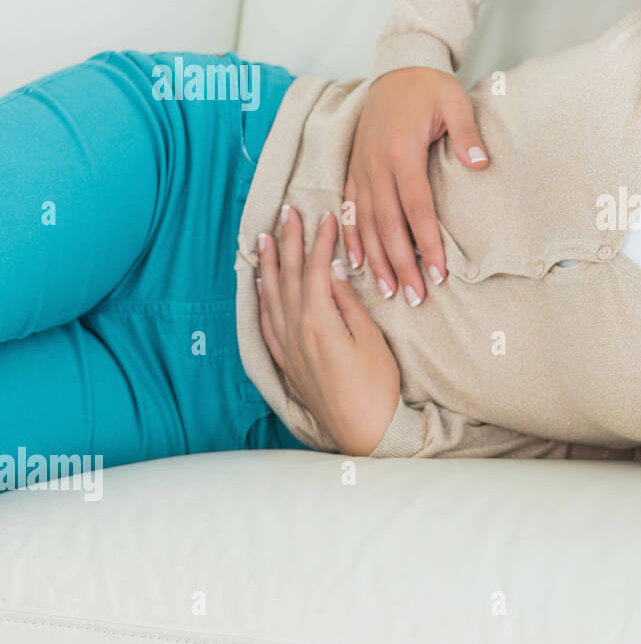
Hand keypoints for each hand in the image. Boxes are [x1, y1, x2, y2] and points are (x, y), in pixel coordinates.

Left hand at [257, 206, 401, 455]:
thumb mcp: (370, 339)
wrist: (363, 431)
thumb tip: (331, 270)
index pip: (313, 270)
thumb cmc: (376, 385)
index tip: (324, 217)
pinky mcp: (287, 362)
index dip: (318, 241)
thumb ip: (346, 302)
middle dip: (286, 242)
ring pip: (270, 297)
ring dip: (268, 265)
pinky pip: (265, 323)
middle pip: (286, 277)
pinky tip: (260, 285)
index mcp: (318, 322)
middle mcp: (295, 332)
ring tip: (264, 238)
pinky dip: (261, 299)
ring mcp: (287, 348)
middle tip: (287, 212)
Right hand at [343, 66, 488, 305]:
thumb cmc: (430, 87)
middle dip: (400, 264)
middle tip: (414, 297)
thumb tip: (480, 164)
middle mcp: (376, 164)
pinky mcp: (354, 166)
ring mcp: (362, 167)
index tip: (438, 273)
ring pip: (364, 222)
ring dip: (375, 259)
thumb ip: (468, 135)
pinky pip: (349, 208)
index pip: (416, 209)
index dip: (426, 243)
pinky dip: (352, 236)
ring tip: (387, 291)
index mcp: (402, 152)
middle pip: (388, 225)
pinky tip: (357, 262)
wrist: (398, 66)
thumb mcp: (456, 102)